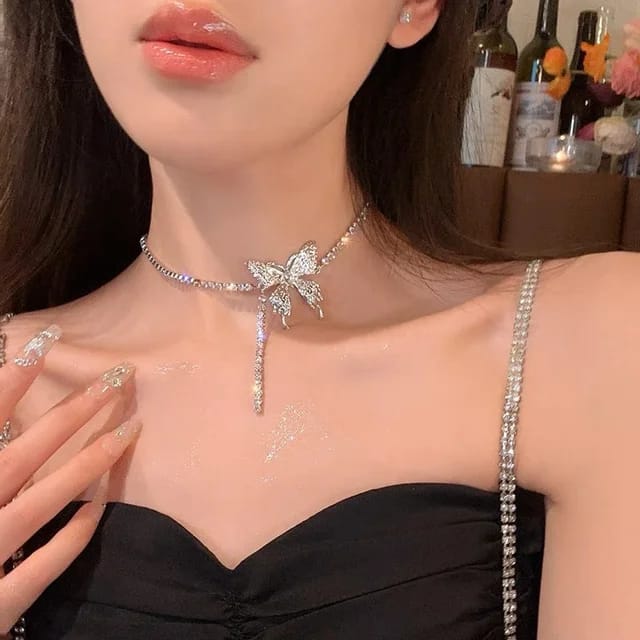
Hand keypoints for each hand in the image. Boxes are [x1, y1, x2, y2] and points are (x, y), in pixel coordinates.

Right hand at [0, 325, 140, 634]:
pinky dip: (75, 532)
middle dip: (75, 411)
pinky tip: (101, 503)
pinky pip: (47, 563)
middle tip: (120, 376)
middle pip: (27, 452)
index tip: (45, 340)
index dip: (12, 379)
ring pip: (47, 500)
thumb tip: (5, 420)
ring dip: (91, 461)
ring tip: (131, 426)